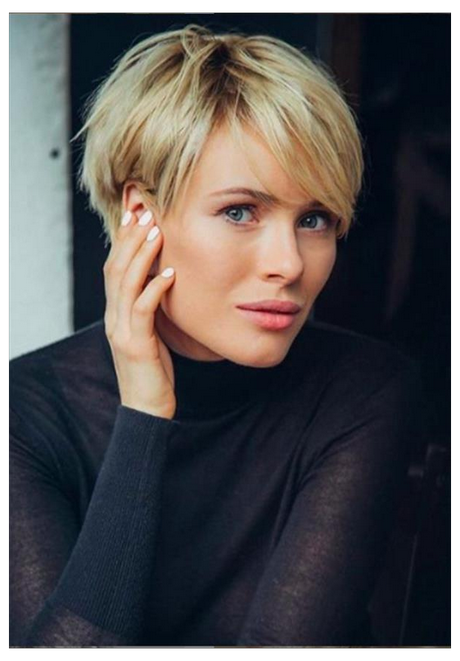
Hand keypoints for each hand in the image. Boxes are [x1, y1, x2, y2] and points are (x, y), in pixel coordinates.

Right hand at [103, 209, 176, 419]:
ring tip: (156, 233)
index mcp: (116, 314)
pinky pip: (144, 311)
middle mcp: (114, 318)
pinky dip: (155, 289)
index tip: (136, 216)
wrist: (146, 409)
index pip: (114, 269)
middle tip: (145, 213)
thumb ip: (149, 308)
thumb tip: (162, 281)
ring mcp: (122, 331)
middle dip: (130, 239)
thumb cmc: (152, 370)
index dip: (123, 242)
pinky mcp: (136, 345)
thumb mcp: (149, 334)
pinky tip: (170, 274)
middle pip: (115, 269)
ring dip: (141, 256)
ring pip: (126, 284)